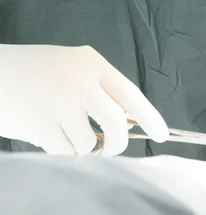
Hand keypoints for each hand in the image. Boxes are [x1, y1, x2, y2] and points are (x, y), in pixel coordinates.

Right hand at [0, 44, 168, 155]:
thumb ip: (99, 87)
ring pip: (89, 142)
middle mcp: (80, 81)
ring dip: (79, 143)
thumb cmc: (35, 70)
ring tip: (60, 125)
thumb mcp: (72, 66)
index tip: (161, 134)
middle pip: (117, 124)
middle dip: (117, 143)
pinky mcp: (41, 124)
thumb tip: (126, 120)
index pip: (130, 94)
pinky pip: (64, 151)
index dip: (150, 116)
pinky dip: (60, 148)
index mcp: (91, 63)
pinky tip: (45, 129)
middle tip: (110, 146)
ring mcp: (60, 103)